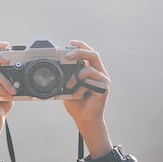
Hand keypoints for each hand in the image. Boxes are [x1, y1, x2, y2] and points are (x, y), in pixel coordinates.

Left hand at [63, 40, 112, 157]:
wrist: (84, 119)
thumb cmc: (77, 103)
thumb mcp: (68, 86)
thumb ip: (68, 76)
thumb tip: (59, 66)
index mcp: (92, 70)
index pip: (89, 53)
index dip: (81, 46)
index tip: (71, 42)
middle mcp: (100, 73)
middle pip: (93, 55)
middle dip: (79, 52)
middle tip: (67, 55)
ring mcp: (103, 80)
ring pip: (90, 69)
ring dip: (76, 77)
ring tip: (69, 86)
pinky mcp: (104, 88)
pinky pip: (90, 81)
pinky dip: (80, 88)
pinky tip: (77, 95)